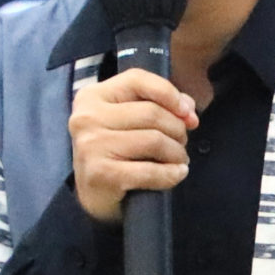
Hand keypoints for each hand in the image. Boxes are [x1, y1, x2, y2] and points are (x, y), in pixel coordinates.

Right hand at [68, 67, 196, 223]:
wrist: (94, 195)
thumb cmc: (116, 152)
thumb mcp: (130, 121)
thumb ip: (159, 105)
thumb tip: (188, 108)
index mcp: (92, 96)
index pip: (137, 79)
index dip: (169, 93)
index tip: (187, 113)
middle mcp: (87, 117)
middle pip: (152, 113)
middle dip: (177, 130)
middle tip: (181, 144)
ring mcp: (91, 146)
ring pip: (155, 140)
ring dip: (177, 153)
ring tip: (178, 160)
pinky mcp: (101, 174)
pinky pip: (151, 171)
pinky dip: (172, 174)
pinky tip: (176, 174)